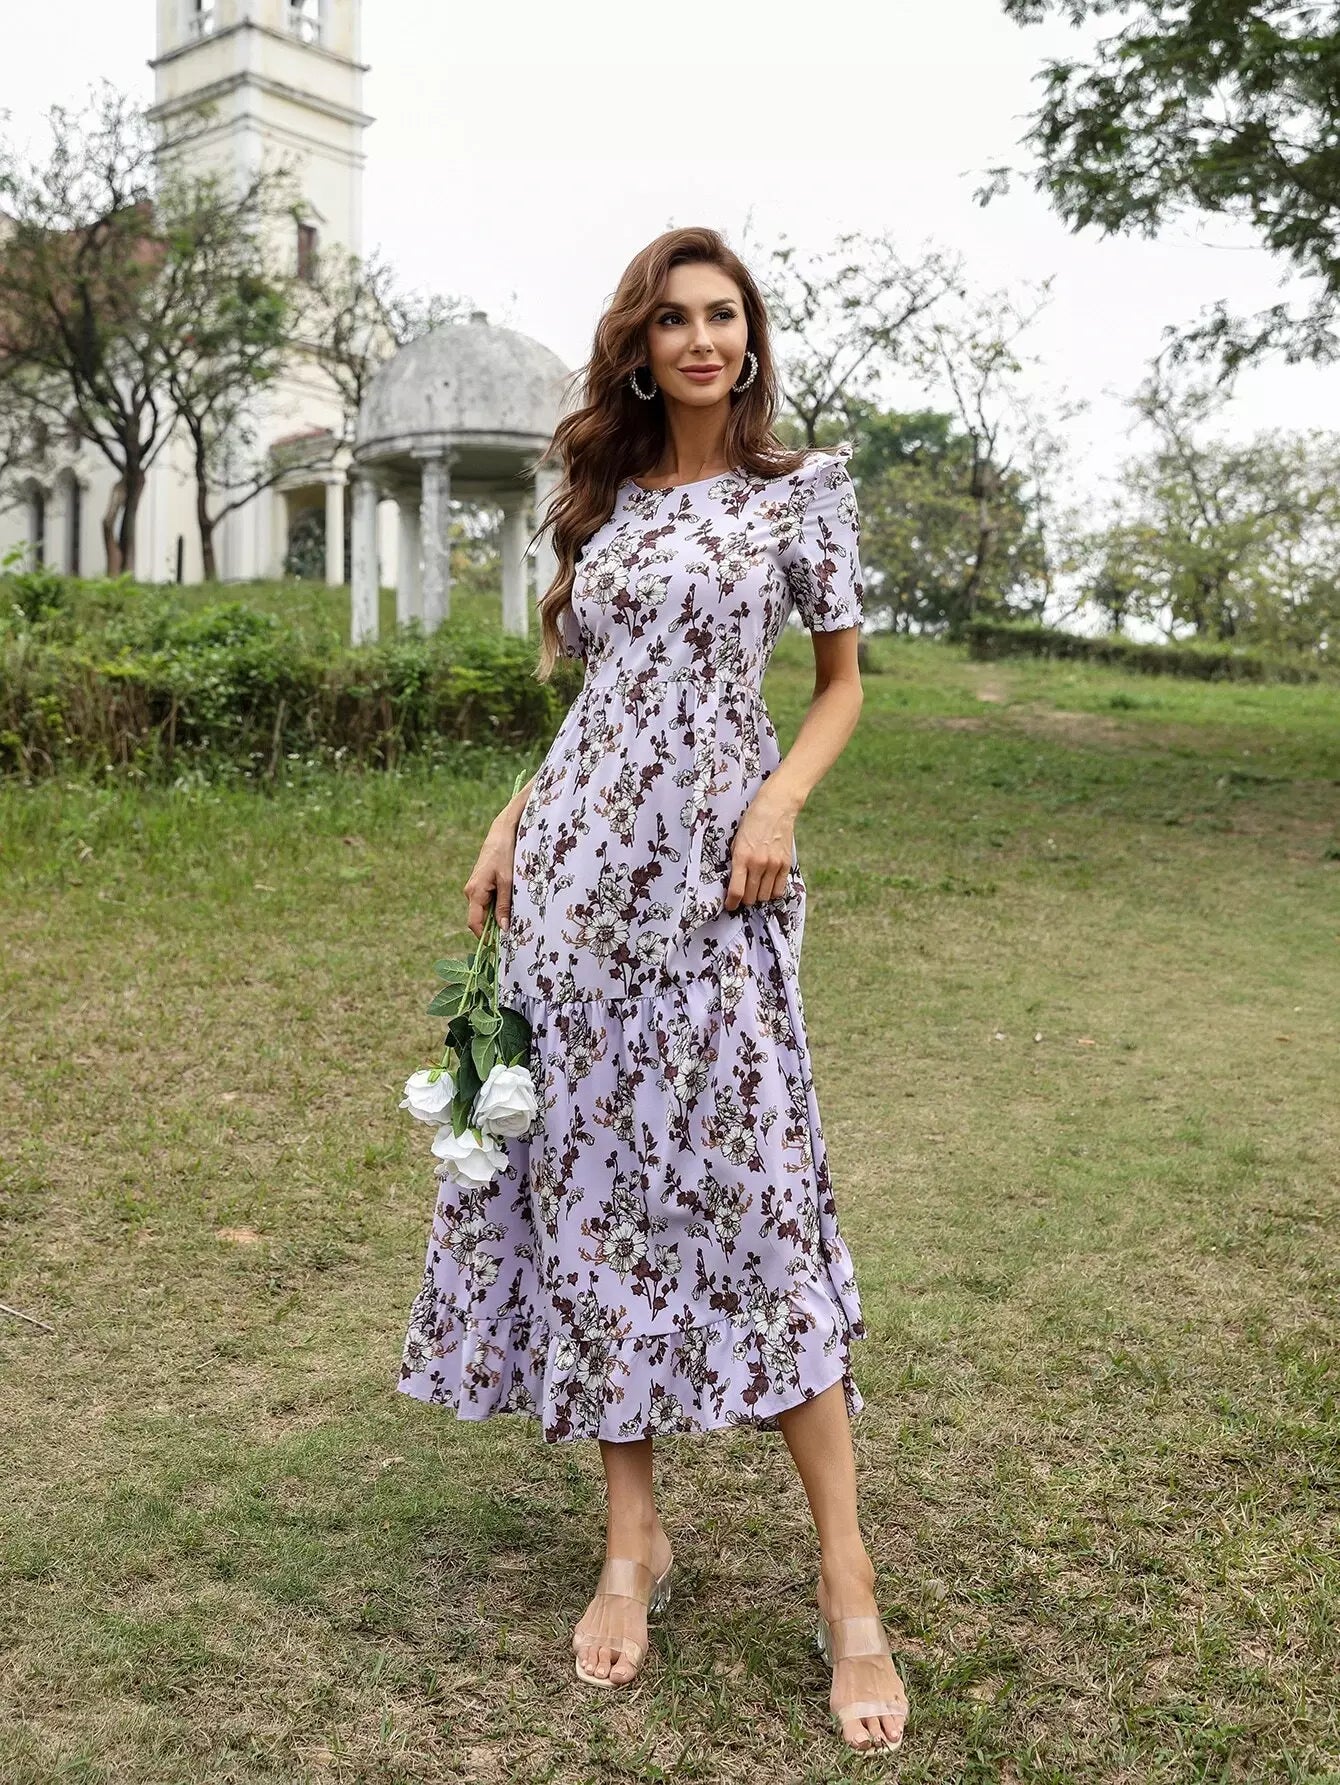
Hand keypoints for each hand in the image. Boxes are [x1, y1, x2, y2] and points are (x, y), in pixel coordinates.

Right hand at [464, 816, 519, 938]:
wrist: (501, 833)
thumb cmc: (505, 855)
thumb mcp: (508, 882)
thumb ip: (504, 906)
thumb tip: (503, 928)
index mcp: (474, 892)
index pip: (474, 923)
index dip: (484, 937)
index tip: (497, 945)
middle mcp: (470, 891)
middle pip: (479, 918)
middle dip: (492, 927)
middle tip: (511, 933)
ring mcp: (474, 887)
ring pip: (483, 910)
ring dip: (496, 916)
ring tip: (513, 916)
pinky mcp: (480, 884)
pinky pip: (486, 901)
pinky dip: (496, 906)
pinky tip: (509, 903)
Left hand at [724, 794, 796, 910]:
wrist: (776, 807)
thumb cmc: (752, 822)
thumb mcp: (736, 840)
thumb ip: (736, 861)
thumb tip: (733, 882)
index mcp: (742, 857)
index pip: (736, 891)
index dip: (731, 903)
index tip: (730, 906)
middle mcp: (758, 863)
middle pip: (751, 897)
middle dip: (745, 899)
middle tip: (743, 893)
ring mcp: (774, 865)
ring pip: (765, 896)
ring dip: (758, 895)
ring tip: (755, 888)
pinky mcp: (786, 864)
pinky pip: (779, 890)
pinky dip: (772, 892)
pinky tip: (767, 885)